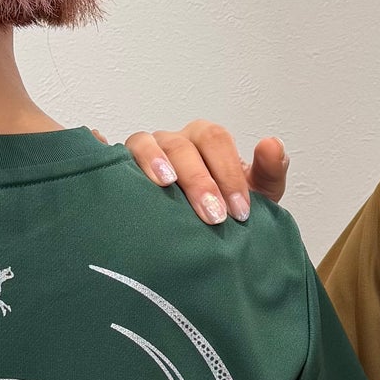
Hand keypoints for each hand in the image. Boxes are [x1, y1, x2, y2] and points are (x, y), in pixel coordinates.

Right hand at [124, 122, 288, 224]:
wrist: (202, 238)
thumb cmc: (228, 213)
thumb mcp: (257, 197)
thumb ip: (269, 172)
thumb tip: (271, 143)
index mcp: (205, 142)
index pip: (215, 141)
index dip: (228, 173)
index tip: (239, 211)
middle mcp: (173, 143)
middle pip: (182, 144)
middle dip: (199, 180)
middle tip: (213, 217)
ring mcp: (144, 156)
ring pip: (144, 143)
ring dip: (155, 161)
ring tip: (165, 185)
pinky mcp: (121, 174)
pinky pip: (112, 159)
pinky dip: (108, 155)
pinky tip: (113, 170)